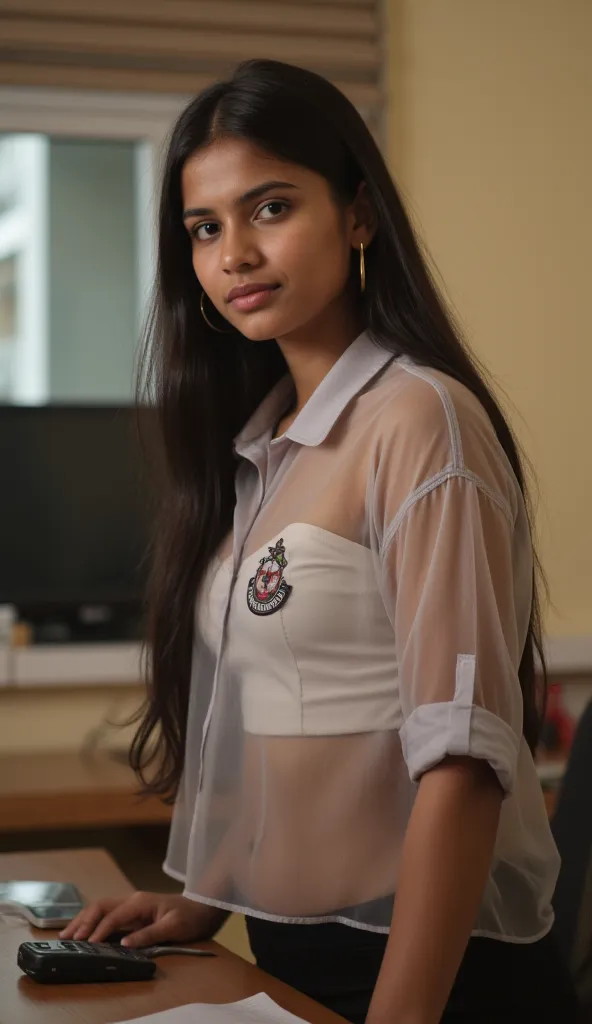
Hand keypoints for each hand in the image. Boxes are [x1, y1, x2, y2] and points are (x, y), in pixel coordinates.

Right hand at [59, 891, 223, 947]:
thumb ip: (149, 935)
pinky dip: (92, 922)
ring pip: (100, 909)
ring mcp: (131, 906)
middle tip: (68, 937)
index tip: (88, 943)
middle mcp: (132, 900)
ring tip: (67, 934)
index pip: (113, 915)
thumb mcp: (173, 927)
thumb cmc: (189, 917)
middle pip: (100, 906)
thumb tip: (125, 944)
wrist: (202, 908)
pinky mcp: (132, 914)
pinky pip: (107, 916)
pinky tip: (83, 932)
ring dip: (84, 920)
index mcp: (140, 901)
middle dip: (83, 921)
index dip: (99, 929)